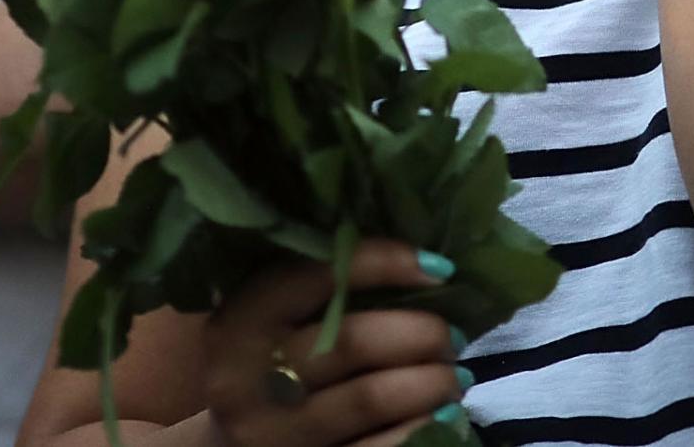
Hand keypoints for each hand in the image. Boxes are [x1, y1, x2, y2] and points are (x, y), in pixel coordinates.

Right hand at [202, 245, 462, 446]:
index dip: (383, 263)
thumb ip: (322, 290)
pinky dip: (419, 428)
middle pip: (352, 342)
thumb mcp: (270, 321)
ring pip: (370, 398)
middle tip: (452, 335)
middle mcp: (247, 380)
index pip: (317, 277)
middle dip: (420, 333)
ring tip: (453, 377)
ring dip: (429, 383)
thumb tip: (422, 266)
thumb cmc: (266, 365)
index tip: (439, 267)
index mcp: (240, 324)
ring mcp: (274, 434)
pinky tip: (442, 415)